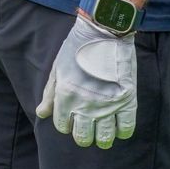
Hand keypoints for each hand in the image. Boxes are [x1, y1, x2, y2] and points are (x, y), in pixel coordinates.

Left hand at [36, 14, 136, 148]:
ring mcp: (108, 104)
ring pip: (104, 138)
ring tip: (102, 133)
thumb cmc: (77, 48)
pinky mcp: (127, 100)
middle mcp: (85, 104)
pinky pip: (126, 128)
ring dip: (102, 138)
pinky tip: (118, 127)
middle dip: (82, 135)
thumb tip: (42, 114)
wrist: (104, 30)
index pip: (62, 125)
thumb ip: (50, 94)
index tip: (71, 118)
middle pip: (82, 137)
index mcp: (66, 96)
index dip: (66, 124)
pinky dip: (122, 132)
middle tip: (87, 128)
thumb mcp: (58, 68)